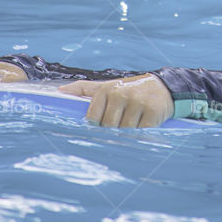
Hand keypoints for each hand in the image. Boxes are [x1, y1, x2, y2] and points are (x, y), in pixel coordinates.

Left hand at [58, 73, 173, 127]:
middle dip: (112, 132)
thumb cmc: (129, 90)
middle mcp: (121, 94)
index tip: (101, 128)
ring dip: (127, 134)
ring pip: (124, 131)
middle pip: (108, 126)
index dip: (96, 127)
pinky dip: (141, 135)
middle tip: (118, 129)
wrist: (163, 87)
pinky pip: (141, 132)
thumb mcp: (107, 86)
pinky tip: (142, 129)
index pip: (93, 117)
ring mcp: (138, 102)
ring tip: (131, 128)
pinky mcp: (153, 111)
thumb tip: (59, 92)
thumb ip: (83, 89)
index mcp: (107, 89)